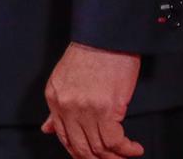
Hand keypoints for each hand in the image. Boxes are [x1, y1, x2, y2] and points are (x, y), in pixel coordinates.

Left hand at [40, 42, 142, 158]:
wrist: (105, 36)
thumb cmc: (89, 53)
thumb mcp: (63, 78)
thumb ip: (57, 107)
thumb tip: (48, 128)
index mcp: (54, 98)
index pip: (63, 136)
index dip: (77, 152)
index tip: (90, 156)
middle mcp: (67, 107)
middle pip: (80, 148)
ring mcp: (86, 109)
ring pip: (99, 148)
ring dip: (115, 158)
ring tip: (125, 156)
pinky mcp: (107, 108)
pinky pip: (115, 141)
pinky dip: (127, 149)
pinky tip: (134, 149)